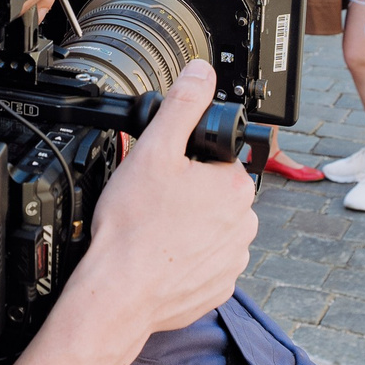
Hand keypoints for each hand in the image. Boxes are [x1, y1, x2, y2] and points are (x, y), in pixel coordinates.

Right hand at [81, 60, 258, 338]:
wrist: (119, 292)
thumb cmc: (133, 227)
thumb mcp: (153, 149)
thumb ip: (182, 105)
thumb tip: (201, 73)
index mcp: (235, 187)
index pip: (217, 160)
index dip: (186, 163)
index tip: (163, 176)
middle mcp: (244, 224)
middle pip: (214, 194)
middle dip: (187, 195)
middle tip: (152, 203)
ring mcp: (233, 260)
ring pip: (210, 229)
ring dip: (188, 227)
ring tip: (154, 231)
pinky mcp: (218, 288)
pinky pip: (204, 263)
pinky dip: (185, 258)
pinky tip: (160, 255)